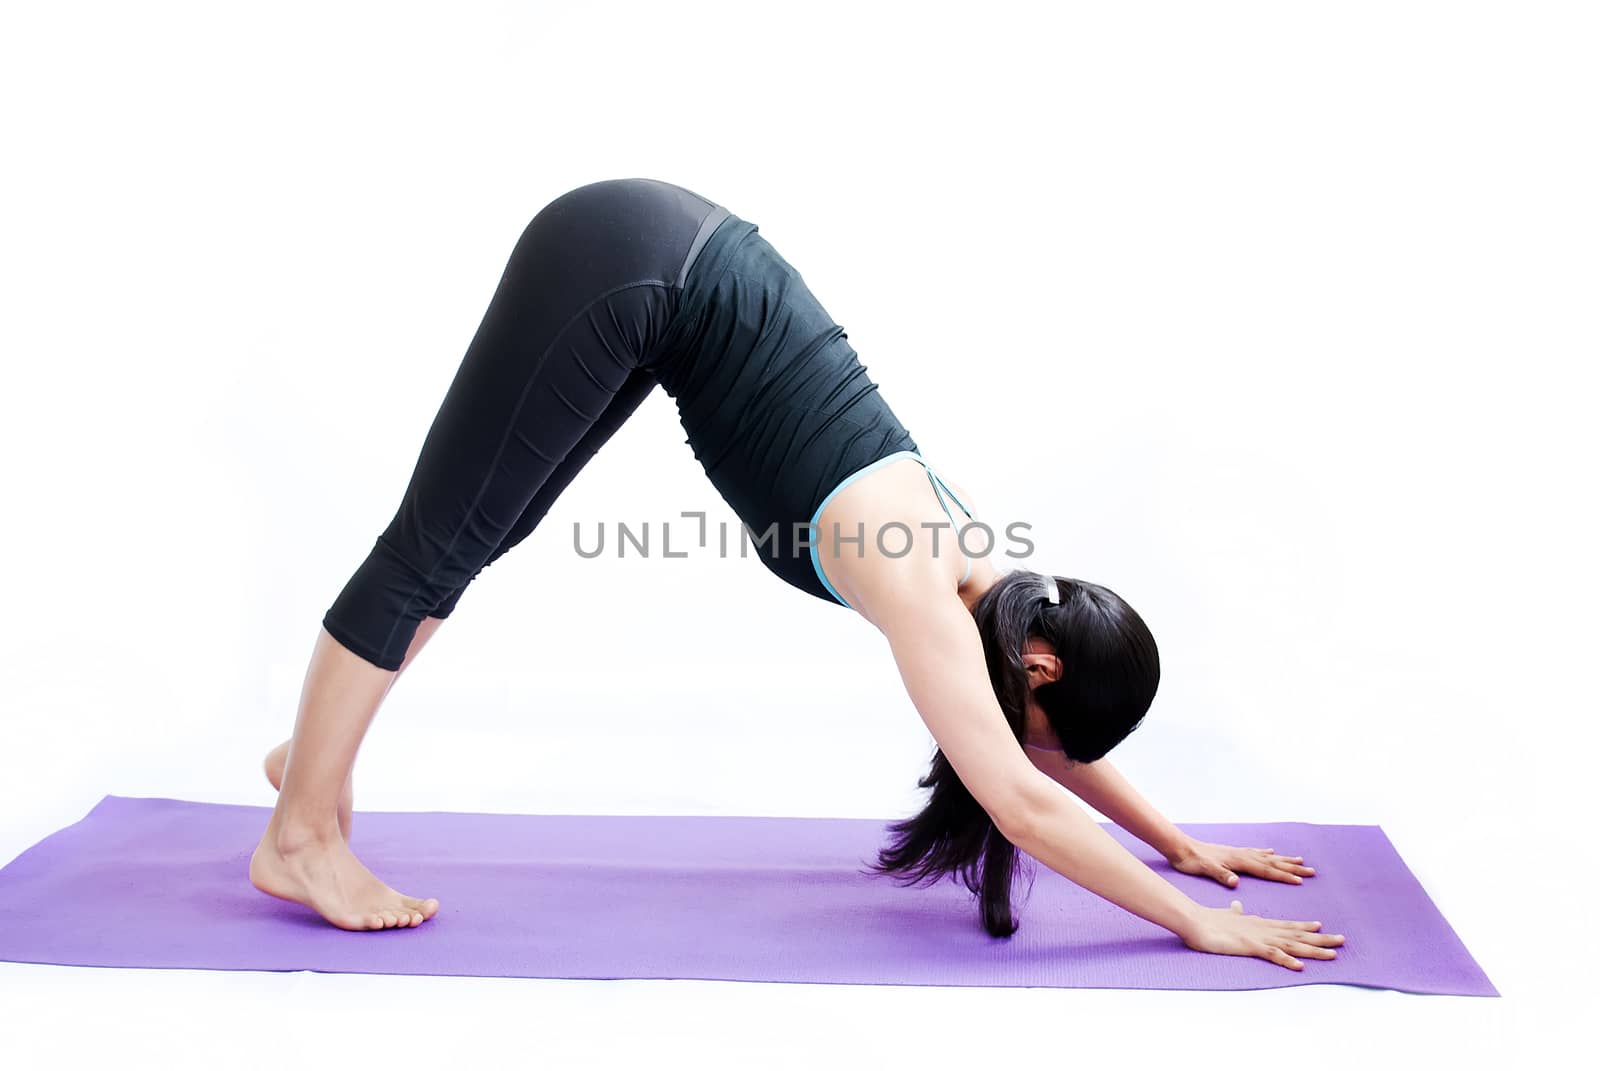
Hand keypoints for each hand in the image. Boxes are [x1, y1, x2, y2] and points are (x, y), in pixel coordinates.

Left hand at [1167, 838, 1315, 887]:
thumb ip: (1221, 875)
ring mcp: (1238, 852)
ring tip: (1299, 860)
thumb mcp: (1206, 870)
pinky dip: (1266, 854)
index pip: (1266, 870)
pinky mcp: (1232, 852)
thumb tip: (1235, 882)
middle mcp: (1242, 855)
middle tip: (1311, 871)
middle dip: (1292, 867)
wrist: (1180, 847)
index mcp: (1239, 861)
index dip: (1284, 876)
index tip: (1301, 880)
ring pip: (1267, 857)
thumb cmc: (1192, 861)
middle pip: (1273, 862)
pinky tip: (1271, 852)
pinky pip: (1256, 853)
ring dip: (1284, 860)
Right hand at [1182, 900, 1345, 970]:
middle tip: (1342, 940)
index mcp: (1258, 923)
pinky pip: (1272, 954)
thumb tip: (1238, 906)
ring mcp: (1258, 937)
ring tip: (1333, 953)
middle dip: (1321, 939)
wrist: (1194, 920)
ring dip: (1314, 949)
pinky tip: (1300, 966)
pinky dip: (1287, 960)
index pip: (1287, 925)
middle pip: (1297, 934)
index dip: (1305, 927)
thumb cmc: (1208, 920)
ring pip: (1292, 944)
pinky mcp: (1250, 946)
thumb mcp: (1227, 915)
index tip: (1321, 927)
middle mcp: (1264, 929)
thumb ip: (1235, 912)